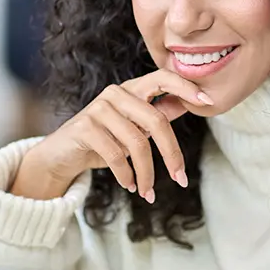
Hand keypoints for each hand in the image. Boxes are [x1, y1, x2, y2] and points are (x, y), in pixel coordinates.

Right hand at [11, 69, 213, 201]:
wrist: (61, 156)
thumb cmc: (104, 142)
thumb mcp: (135, 130)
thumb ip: (159, 115)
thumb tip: (190, 104)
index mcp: (132, 89)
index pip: (163, 78)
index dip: (186, 87)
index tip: (208, 103)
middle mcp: (116, 93)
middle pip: (156, 121)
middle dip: (172, 154)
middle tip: (180, 178)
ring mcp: (100, 108)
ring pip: (138, 143)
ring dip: (146, 173)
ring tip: (147, 191)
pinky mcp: (86, 126)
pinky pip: (116, 154)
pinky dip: (126, 174)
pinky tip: (129, 185)